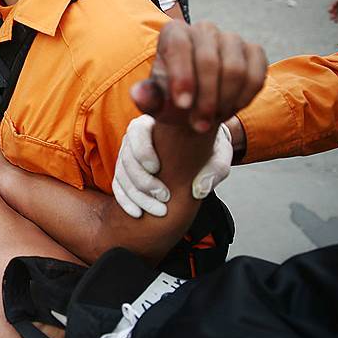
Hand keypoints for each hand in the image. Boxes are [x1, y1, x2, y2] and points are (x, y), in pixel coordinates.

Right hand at [113, 115, 232, 217]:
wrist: (200, 152)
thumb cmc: (209, 148)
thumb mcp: (220, 154)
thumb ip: (215, 168)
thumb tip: (199, 190)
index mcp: (153, 124)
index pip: (137, 133)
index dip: (143, 152)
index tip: (157, 169)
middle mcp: (135, 138)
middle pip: (127, 159)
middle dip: (142, 181)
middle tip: (164, 197)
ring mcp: (126, 156)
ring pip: (121, 175)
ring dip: (136, 196)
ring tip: (157, 210)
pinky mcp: (124, 173)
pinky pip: (117, 187)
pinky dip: (125, 201)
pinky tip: (137, 213)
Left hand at [131, 21, 266, 132]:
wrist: (192, 105)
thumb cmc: (169, 99)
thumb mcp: (154, 102)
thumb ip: (147, 97)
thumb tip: (139, 94)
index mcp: (174, 33)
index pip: (180, 47)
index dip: (183, 77)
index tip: (182, 105)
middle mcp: (203, 29)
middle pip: (209, 61)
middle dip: (205, 99)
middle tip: (198, 125)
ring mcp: (231, 38)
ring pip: (236, 69)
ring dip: (225, 102)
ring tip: (211, 118)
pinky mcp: (253, 51)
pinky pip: (256, 75)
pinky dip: (244, 98)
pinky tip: (230, 108)